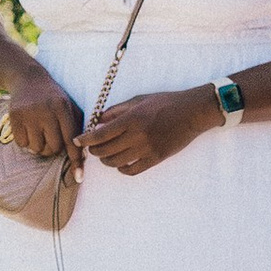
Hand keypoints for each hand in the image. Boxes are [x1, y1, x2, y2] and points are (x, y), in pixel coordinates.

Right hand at [0, 72, 83, 163]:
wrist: (28, 78)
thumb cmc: (54, 98)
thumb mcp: (69, 106)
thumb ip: (77, 126)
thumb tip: (82, 154)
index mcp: (63, 108)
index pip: (71, 139)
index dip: (76, 160)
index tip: (79, 177)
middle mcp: (46, 111)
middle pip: (54, 148)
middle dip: (53, 148)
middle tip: (50, 137)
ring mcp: (29, 114)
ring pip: (37, 148)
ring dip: (39, 146)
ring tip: (38, 132)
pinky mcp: (15, 117)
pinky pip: (22, 144)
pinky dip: (25, 142)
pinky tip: (27, 129)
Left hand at [84, 85, 216, 177]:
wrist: (192, 112)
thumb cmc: (166, 102)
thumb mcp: (139, 100)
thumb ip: (117, 110)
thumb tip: (98, 120)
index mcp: (131, 119)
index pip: (100, 134)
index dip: (86, 139)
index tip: (78, 140)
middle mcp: (137, 136)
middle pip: (105, 150)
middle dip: (94, 151)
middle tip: (92, 148)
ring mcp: (147, 149)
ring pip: (116, 162)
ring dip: (106, 161)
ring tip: (105, 156)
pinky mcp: (156, 159)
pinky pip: (132, 170)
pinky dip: (122, 169)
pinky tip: (120, 164)